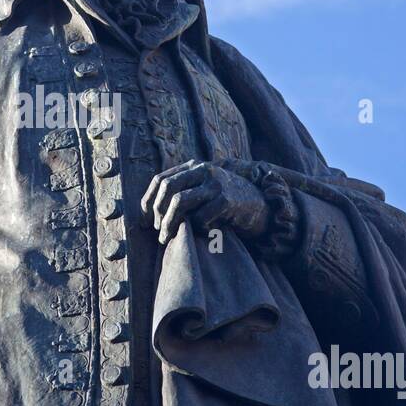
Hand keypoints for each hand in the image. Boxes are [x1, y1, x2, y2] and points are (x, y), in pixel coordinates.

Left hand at [141, 161, 270, 244]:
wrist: (261, 205)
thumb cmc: (225, 202)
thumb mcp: (202, 191)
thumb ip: (182, 193)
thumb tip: (148, 213)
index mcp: (194, 167)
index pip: (161, 179)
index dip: (148, 200)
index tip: (145, 221)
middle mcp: (203, 170)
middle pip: (168, 188)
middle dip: (157, 213)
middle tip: (158, 232)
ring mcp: (216, 184)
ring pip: (180, 201)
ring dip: (169, 223)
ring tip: (167, 238)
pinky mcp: (226, 200)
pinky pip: (200, 217)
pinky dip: (196, 229)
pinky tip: (202, 233)